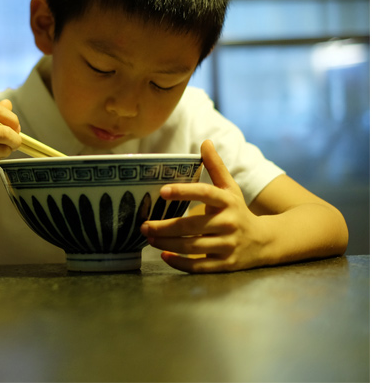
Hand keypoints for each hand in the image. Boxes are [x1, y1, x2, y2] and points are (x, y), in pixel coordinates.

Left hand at [140, 139, 268, 272]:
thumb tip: (205, 142)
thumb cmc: (238, 211)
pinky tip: (163, 255)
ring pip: (192, 247)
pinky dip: (179, 262)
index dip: (184, 192)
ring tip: (148, 237)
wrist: (265, 242)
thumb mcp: (230, 188)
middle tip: (144, 224)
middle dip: (164, 226)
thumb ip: (216, 166)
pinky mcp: (226, 264)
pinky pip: (199, 266)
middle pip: (191, 226)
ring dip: (167, 243)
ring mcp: (228, 246)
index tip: (162, 191)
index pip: (205, 193)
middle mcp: (228, 224)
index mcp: (228, 202)